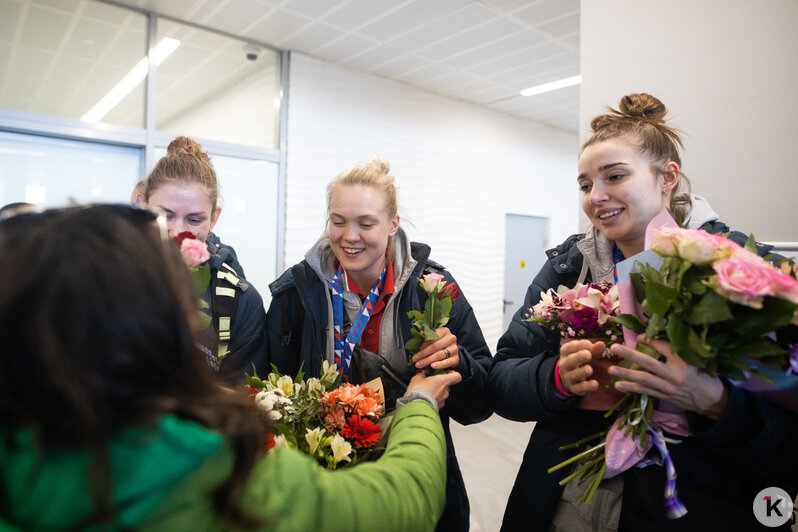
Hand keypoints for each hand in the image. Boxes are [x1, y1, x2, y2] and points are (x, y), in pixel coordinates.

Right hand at [408, 370, 462, 408]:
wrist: (416, 406)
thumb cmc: (418, 391)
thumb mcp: (417, 378)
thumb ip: (421, 374)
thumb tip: (422, 373)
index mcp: (443, 381)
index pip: (457, 376)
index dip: (453, 374)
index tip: (446, 373)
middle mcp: (446, 391)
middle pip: (447, 384)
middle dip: (440, 383)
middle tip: (430, 382)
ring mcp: (443, 400)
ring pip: (442, 393)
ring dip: (436, 391)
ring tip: (426, 391)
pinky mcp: (439, 407)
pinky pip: (438, 400)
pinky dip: (433, 398)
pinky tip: (425, 398)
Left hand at [412, 327, 459, 370]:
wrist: (450, 353)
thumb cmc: (438, 344)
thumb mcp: (432, 339)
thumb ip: (425, 336)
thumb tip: (420, 334)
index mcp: (444, 331)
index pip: (433, 336)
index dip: (424, 343)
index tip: (417, 348)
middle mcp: (451, 338)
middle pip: (435, 346)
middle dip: (423, 353)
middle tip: (414, 359)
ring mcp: (454, 349)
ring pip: (440, 355)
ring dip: (428, 360)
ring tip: (419, 364)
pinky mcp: (456, 358)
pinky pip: (447, 362)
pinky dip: (439, 365)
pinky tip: (432, 366)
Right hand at [557, 339, 605, 394]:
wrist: (569, 378)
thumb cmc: (580, 361)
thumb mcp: (585, 353)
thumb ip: (594, 349)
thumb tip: (602, 344)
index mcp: (566, 353)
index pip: (569, 348)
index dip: (578, 345)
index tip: (589, 344)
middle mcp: (564, 365)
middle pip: (570, 361)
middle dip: (578, 357)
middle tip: (588, 354)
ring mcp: (568, 377)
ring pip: (573, 375)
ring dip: (581, 372)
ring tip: (589, 369)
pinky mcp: (574, 388)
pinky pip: (579, 388)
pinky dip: (587, 387)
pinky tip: (595, 384)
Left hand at [608, 337, 727, 419]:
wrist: (712, 399)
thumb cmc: (703, 374)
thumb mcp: (695, 358)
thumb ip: (677, 350)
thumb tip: (654, 336)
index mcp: (685, 361)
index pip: (664, 347)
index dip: (650, 340)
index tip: (639, 337)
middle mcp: (676, 374)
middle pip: (650, 363)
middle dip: (631, 355)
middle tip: (615, 348)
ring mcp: (669, 387)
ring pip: (645, 380)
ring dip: (626, 375)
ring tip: (611, 370)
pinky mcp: (665, 397)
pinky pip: (646, 392)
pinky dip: (632, 389)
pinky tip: (618, 385)